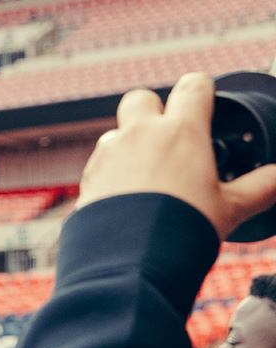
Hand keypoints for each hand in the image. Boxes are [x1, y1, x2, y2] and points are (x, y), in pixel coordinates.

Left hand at [78, 73, 275, 240]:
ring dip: (129, 144)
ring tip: (148, 176)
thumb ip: (262, 187)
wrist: (131, 261)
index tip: (204, 104)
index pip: (193, 86)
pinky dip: (111, 172)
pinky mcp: (87, 179)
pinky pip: (99, 163)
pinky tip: (125, 197)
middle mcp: (140, 135)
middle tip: (168, 138)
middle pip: (140, 98)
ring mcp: (109, 155)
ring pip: (116, 132)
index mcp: (181, 131)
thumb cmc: (184, 229)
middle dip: (152, 110)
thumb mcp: (232, 207)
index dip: (201, 90)